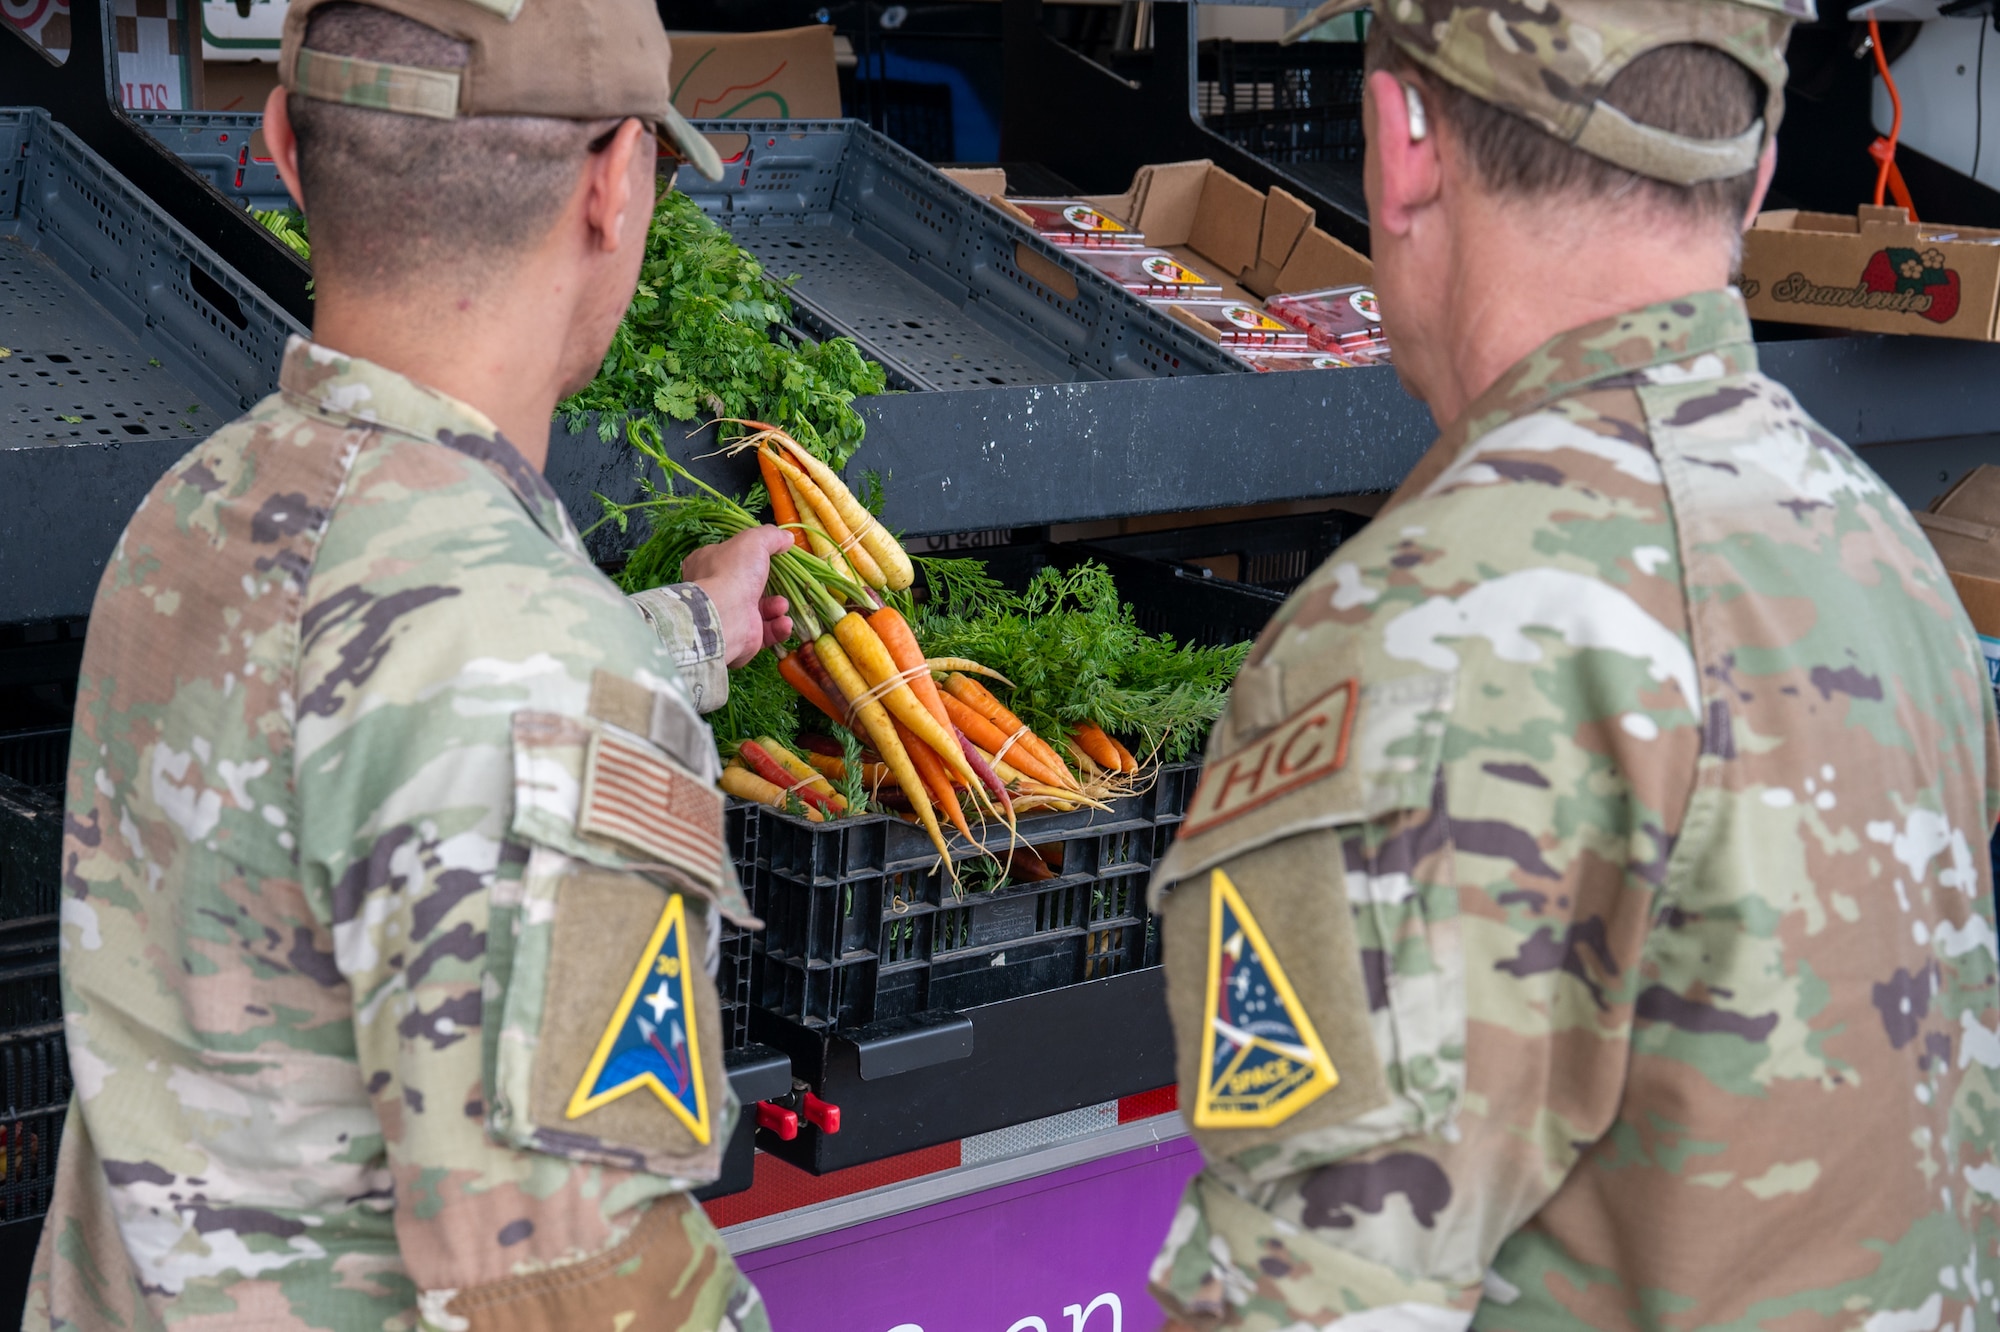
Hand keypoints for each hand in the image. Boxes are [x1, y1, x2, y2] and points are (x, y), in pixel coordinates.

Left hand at [682, 527, 794, 667]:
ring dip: (776, 606)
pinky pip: (765, 632)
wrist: (725, 616)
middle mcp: (715, 590)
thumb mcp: (753, 541)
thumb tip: (787, 538)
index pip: (728, 556)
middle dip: (770, 585)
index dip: (748, 556)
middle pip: (748, 584)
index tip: (770, 556)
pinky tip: (784, 622)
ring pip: (760, 610)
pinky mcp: (742, 637)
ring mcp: (728, 615)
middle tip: (784, 583)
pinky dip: (778, 627)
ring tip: (781, 605)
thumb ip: (770, 536)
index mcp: (707, 564)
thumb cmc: (733, 573)